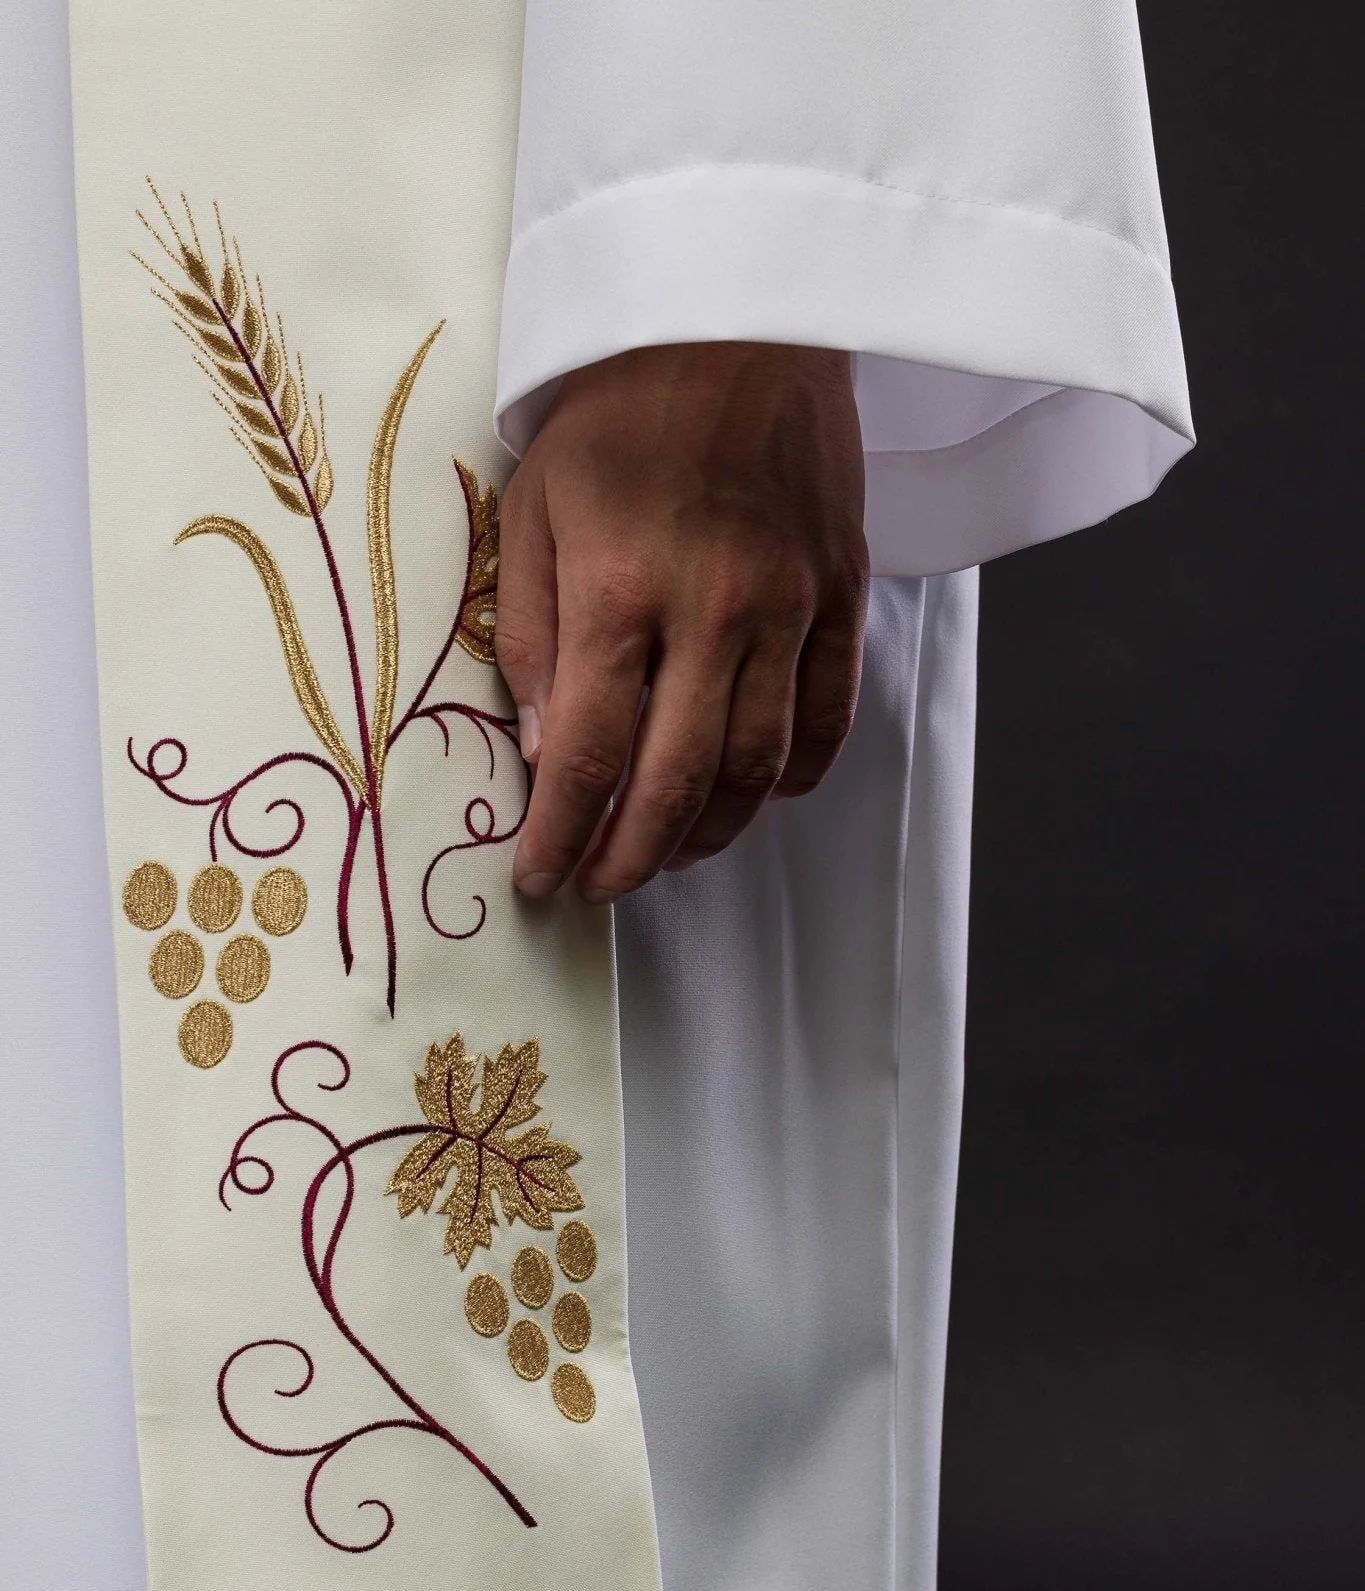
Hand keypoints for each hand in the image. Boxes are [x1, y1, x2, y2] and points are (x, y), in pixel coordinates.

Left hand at [496, 341, 868, 902]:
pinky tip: (758, 796)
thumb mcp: (535, 504)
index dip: (560, 838)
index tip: (538, 879)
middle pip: (675, 784)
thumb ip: (537, 635)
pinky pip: (831, 716)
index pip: (588, 757)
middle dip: (629, 858)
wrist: (737, 305)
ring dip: (710, 831)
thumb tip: (546, 751)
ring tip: (668, 853)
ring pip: (759, 767)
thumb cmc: (615, 402)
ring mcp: (790, 606)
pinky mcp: (843, 591)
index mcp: (620, 589)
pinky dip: (797, 775)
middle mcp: (713, 612)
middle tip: (600, 888)